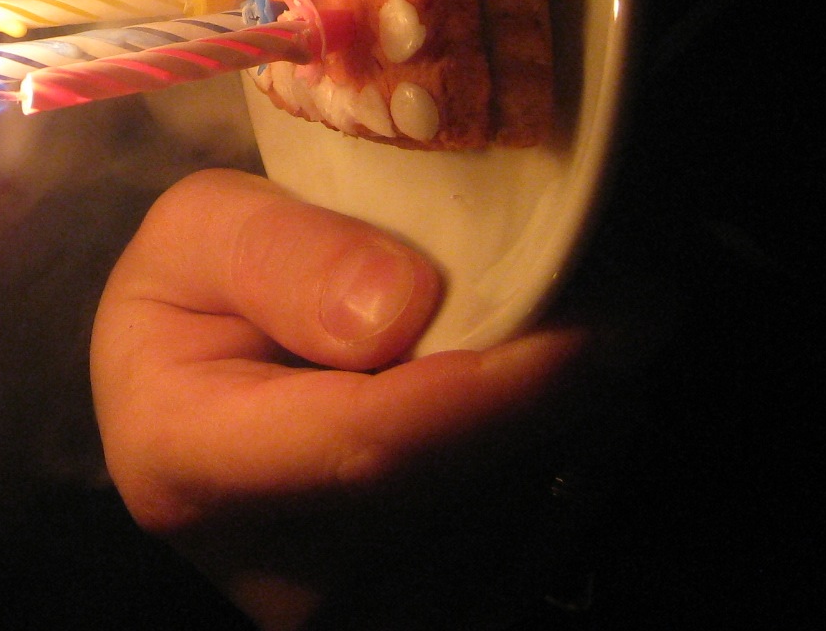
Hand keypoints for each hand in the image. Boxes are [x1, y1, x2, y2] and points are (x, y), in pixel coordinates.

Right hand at [92, 169, 586, 629]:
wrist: (195, 400)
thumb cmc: (199, 301)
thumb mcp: (200, 232)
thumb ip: (280, 253)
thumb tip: (401, 304)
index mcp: (186, 462)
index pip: (366, 446)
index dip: (486, 395)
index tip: (589, 332)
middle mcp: (271, 572)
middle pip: (456, 498)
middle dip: (559, 402)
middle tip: (639, 302)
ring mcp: (350, 615)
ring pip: (508, 532)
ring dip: (575, 432)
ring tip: (603, 328)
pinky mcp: (415, 618)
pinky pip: (524, 554)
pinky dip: (563, 470)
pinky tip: (564, 397)